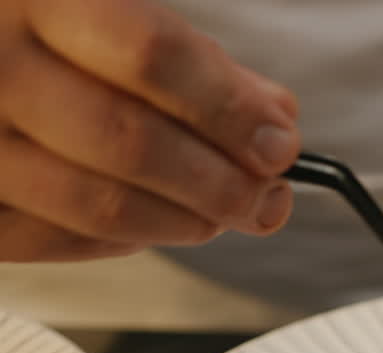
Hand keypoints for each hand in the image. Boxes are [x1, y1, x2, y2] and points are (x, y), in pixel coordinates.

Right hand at [0, 0, 299, 260]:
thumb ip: (195, 62)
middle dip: (222, 184)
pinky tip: (158, 223)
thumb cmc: (43, 32)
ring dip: (185, 222)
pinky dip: (125, 241)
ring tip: (223, 214)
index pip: (154, 56)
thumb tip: (275, 119)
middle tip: (267, 200)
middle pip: (132, 142)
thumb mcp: (111, 13)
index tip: (280, 147)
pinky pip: (55, 241)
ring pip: (98, 205)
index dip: (230, 109)